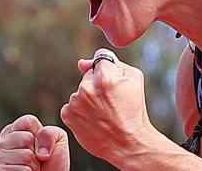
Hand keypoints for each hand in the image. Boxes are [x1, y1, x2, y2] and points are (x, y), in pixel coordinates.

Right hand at [0, 114, 69, 170]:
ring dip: (34, 166)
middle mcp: (0, 142)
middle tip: (36, 161)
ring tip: (31, 169)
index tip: (40, 145)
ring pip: (25, 156)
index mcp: (12, 130)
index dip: (40, 135)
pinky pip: (22, 170)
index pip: (27, 121)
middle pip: (26, 139)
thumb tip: (39, 151)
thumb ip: (50, 133)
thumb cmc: (51, 161)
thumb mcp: (57, 139)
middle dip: (37, 152)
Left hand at [61, 49, 154, 163]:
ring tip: (104, 113)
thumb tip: (82, 63)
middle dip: (98, 84)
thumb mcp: (134, 79)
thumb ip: (112, 62)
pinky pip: (72, 105)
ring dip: (89, 98)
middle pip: (89, 76)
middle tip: (112, 102)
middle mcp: (87, 88)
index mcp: (105, 76)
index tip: (114, 83)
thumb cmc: (134, 110)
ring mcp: (76, 102)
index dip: (109, 70)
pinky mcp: (67, 115)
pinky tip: (94, 119)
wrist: (129, 143)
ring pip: (80, 92)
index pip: (100, 58)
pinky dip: (80, 111)